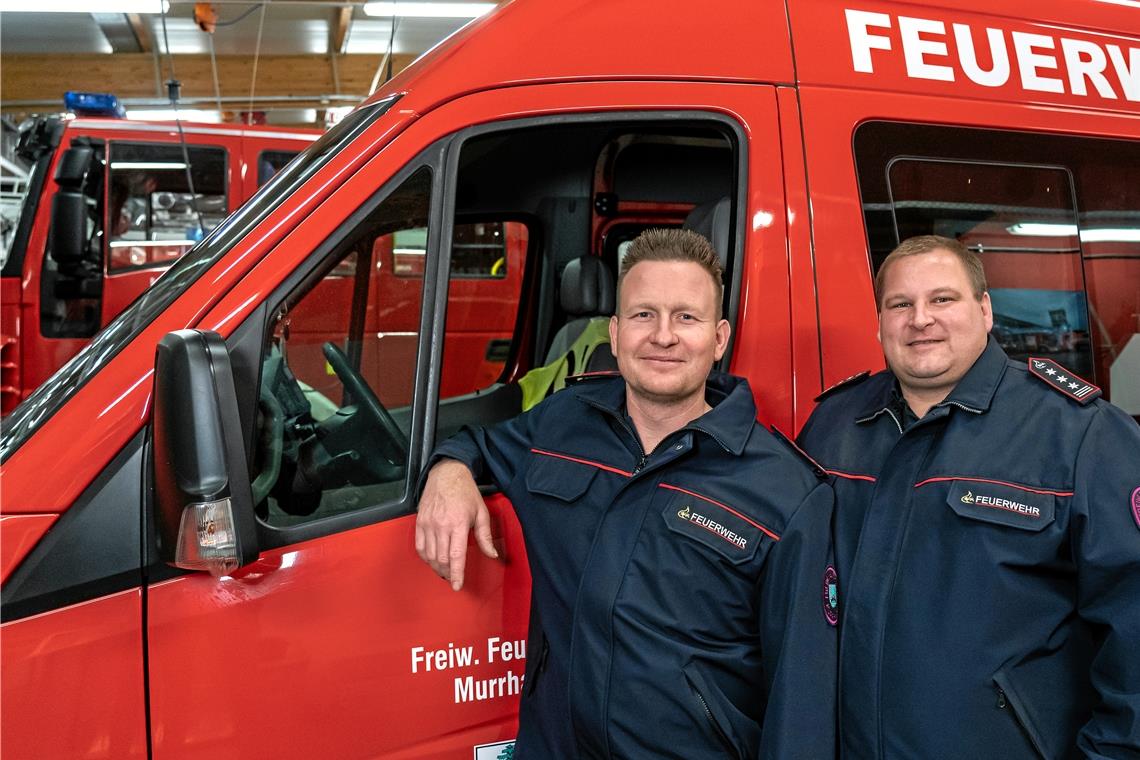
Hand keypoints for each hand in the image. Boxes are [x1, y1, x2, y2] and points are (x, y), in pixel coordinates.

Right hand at [415, 459, 497, 590]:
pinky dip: (426, 557)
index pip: (456, 556)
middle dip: (448, 573)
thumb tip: (492, 554)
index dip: (457, 574)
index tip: (457, 586)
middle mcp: (441, 525)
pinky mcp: (419, 522)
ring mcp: (428, 524)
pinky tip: (432, 560)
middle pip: (441, 559)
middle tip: (453, 578)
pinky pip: (420, 546)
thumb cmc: (466, 493)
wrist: (446, 474)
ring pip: (429, 555)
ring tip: (444, 571)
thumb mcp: (481, 512)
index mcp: (458, 523)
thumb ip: (485, 536)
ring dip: (437, 567)